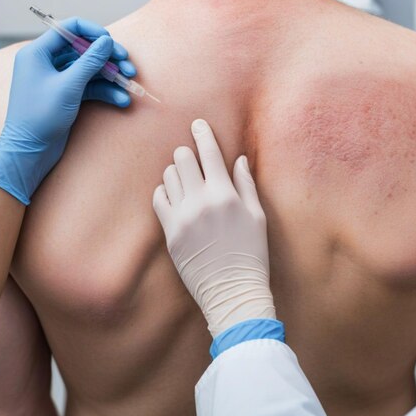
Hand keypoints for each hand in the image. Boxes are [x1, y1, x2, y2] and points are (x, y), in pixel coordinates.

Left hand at [0, 18, 135, 203]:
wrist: (30, 150)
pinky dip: (106, 92)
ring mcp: (59, 79)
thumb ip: (90, 61)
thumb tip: (107, 41)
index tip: (112, 42)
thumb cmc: (40, 116)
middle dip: (109, 58)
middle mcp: (48, 62)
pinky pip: (91, 86)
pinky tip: (122, 101)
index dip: (93, 32)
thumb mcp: (69, 85)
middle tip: (128, 65)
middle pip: (85, 50)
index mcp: (38, 53)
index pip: (68, 29)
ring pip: (91, 69)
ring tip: (130, 84)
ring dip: (112, 76)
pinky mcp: (68, 95)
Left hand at [153, 119, 274, 337]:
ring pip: (168, 176)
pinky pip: (158, 199)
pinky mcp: (170, 234)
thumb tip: (238, 159)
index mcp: (225, 195)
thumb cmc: (252, 254)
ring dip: (177, 172)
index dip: (203, 134)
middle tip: (193, 158)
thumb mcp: (257, 216)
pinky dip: (165, 192)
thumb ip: (245, 184)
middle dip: (187, 153)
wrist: (233, 292)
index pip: (210, 153)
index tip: (198, 124)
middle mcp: (201, 202)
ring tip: (186, 180)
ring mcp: (182, 218)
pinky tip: (175, 197)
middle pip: (182, 159)